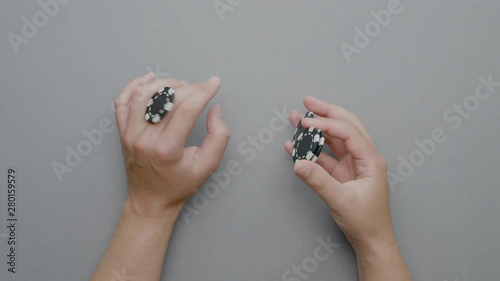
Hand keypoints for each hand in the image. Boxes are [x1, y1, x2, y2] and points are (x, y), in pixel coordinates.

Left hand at [114, 73, 229, 217]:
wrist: (151, 200)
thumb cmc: (179, 185)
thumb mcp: (208, 166)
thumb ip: (219, 137)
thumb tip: (214, 110)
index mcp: (167, 150)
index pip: (187, 109)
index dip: (204, 92)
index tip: (214, 83)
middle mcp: (144, 139)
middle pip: (167, 99)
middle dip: (189, 87)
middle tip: (201, 88)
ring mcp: (129, 134)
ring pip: (143, 94)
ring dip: (164, 83)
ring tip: (180, 85)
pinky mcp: (122, 132)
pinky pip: (122, 101)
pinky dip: (135, 86)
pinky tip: (150, 80)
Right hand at [285, 96, 393, 253]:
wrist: (371, 240)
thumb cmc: (366, 222)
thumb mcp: (341, 201)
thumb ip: (318, 181)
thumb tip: (299, 163)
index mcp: (371, 160)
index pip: (348, 132)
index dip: (326, 124)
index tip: (306, 123)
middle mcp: (363, 157)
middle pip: (345, 125)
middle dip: (326, 112)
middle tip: (307, 102)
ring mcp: (352, 164)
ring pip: (334, 138)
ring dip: (317, 128)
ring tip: (297, 118)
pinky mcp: (342, 173)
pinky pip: (325, 155)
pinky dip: (311, 148)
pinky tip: (295, 145)